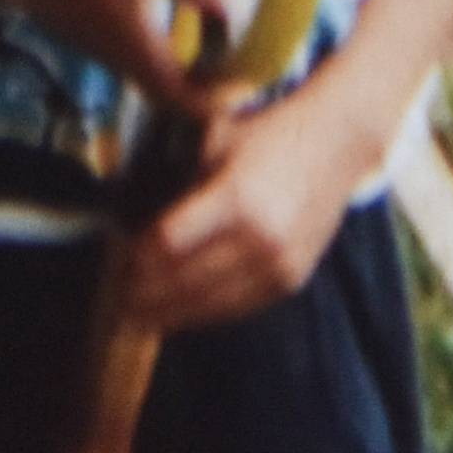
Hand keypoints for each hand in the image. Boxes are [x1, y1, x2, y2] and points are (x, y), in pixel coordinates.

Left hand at [119, 73, 366, 334]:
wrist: (336, 144)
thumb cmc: (268, 135)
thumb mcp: (216, 144)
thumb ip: (184, 185)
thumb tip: (140, 222)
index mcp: (235, 198)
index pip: (170, 243)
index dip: (138, 259)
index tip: (116, 264)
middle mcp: (259, 239)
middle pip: (187, 281)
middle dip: (148, 295)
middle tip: (119, 302)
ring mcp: (279, 265)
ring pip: (213, 303)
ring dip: (174, 313)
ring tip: (142, 317)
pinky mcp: (292, 280)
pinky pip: (240, 307)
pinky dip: (208, 313)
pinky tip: (183, 314)